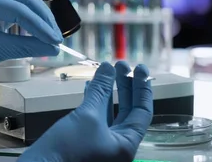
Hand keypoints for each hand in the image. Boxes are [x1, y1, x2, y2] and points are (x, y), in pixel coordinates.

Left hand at [0, 0, 62, 76]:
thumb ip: (25, 47)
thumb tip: (50, 47)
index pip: (18, 8)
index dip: (39, 25)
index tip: (53, 39)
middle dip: (43, 19)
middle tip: (56, 38)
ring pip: (24, 3)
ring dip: (39, 20)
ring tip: (51, 38)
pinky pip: (18, 11)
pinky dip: (31, 22)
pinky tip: (40, 34)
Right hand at [18, 62, 152, 161]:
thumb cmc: (68, 148)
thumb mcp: (88, 115)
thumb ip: (101, 90)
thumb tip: (109, 66)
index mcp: (126, 145)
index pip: (142, 112)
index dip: (142, 87)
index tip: (139, 66)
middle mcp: (118, 147)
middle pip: (128, 112)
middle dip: (125, 86)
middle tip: (121, 64)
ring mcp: (102, 147)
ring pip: (110, 114)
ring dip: (107, 92)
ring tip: (106, 71)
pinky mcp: (86, 145)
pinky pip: (96, 120)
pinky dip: (94, 103)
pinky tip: (89, 87)